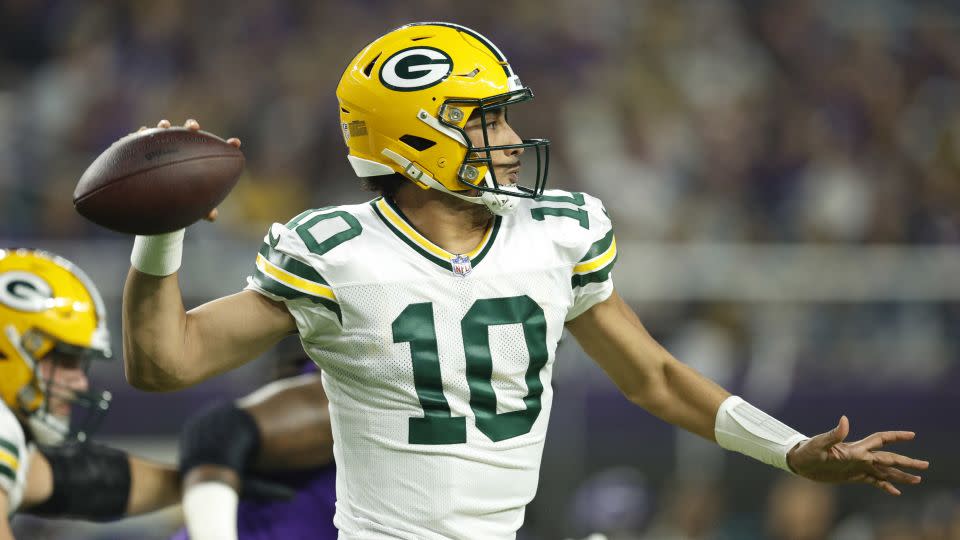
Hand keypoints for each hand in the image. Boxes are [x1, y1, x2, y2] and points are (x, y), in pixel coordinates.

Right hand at [138, 118, 240, 221]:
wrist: (160, 198)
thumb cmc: (183, 198)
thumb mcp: (194, 203)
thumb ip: (204, 208)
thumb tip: (212, 217)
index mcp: (200, 158)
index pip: (216, 149)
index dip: (227, 145)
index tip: (236, 143)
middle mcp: (183, 147)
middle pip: (189, 132)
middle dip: (191, 126)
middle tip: (194, 128)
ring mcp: (165, 145)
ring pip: (164, 131)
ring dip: (164, 126)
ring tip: (164, 126)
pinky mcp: (145, 148)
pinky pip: (141, 139)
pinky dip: (141, 134)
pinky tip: (139, 134)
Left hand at [786, 416, 928, 495]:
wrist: (799, 462)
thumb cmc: (807, 450)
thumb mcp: (819, 443)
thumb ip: (833, 434)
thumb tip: (844, 419)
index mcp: (855, 449)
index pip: (880, 440)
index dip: (895, 436)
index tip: (912, 434)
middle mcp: (860, 457)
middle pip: (888, 458)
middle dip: (907, 462)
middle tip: (926, 465)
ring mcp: (857, 467)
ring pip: (884, 472)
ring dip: (900, 475)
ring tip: (918, 480)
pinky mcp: (852, 476)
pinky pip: (873, 481)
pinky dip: (885, 486)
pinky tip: (896, 491)